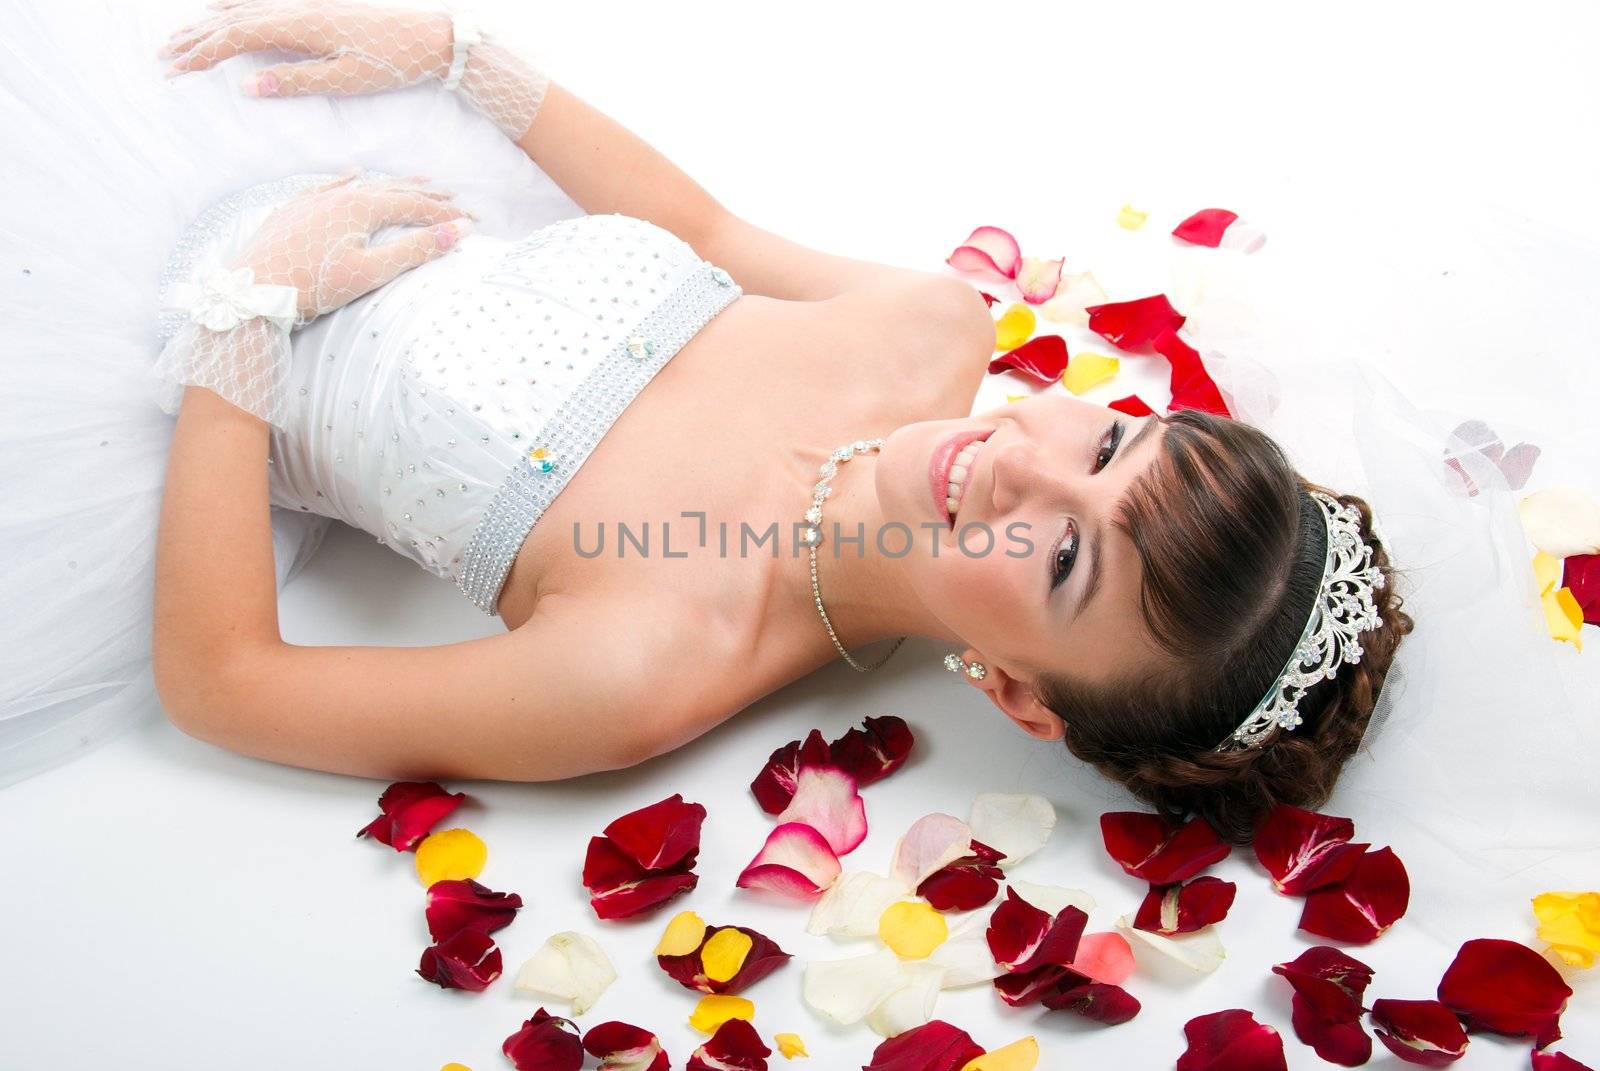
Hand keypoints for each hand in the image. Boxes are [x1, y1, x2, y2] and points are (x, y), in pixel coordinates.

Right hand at [158, 0, 551, 140]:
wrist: (432, 36)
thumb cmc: (393, 62)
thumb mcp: (346, 81)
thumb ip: (295, 81)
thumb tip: (247, 86)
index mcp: (300, 25)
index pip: (235, 36)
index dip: (201, 53)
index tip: (175, 72)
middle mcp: (295, 6)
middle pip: (230, 19)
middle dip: (195, 39)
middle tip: (163, 59)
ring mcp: (305, 2)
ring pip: (243, 8)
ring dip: (209, 24)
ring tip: (181, 39)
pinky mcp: (317, 5)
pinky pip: (263, 3)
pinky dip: (234, 9)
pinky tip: (222, 11)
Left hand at [231, 170, 471, 321]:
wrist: (253, 290)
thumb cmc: (313, 285)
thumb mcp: (371, 271)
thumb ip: (416, 249)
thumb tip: (460, 229)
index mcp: (361, 207)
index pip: (415, 205)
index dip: (446, 212)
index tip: (474, 220)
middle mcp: (340, 195)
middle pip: (393, 190)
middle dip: (427, 194)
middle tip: (455, 196)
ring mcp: (315, 200)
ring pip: (364, 185)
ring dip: (394, 184)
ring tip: (418, 179)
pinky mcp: (295, 209)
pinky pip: (329, 186)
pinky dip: (348, 179)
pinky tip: (353, 174)